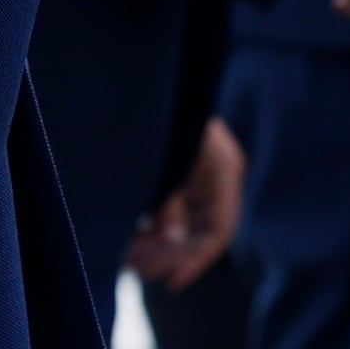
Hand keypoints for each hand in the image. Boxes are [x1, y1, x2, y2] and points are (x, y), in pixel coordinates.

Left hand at [130, 116, 243, 290]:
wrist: (136, 68)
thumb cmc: (148, 108)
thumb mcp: (159, 158)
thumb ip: (164, 199)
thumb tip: (165, 239)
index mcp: (222, 166)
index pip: (217, 229)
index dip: (194, 259)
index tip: (169, 281)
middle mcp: (215, 170)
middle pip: (199, 230)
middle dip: (168, 254)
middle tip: (137, 268)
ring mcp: (197, 169)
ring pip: (183, 222)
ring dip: (157, 244)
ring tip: (127, 258)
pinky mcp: (177, 168)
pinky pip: (172, 207)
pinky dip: (152, 225)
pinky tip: (130, 239)